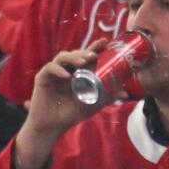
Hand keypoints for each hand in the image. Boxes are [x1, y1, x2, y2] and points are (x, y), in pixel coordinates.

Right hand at [13, 40, 108, 168]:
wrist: (54, 126)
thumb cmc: (72, 113)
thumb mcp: (93, 104)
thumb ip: (107, 97)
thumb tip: (125, 93)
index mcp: (79, 73)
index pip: (87, 57)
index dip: (95, 48)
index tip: (105, 42)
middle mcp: (67, 70)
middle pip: (75, 54)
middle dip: (85, 52)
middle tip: (94, 56)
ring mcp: (54, 73)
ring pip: (62, 57)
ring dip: (73, 58)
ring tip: (83, 63)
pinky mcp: (42, 78)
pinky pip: (49, 68)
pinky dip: (58, 69)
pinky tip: (67, 75)